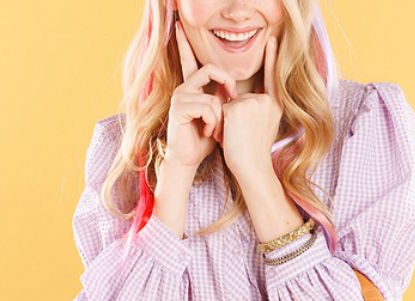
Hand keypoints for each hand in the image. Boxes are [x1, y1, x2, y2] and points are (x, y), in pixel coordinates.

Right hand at [161, 20, 236, 173]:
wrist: (187, 159)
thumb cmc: (202, 140)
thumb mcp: (217, 116)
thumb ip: (223, 101)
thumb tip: (235, 92)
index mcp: (191, 87)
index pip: (189, 60)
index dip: (184, 43)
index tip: (179, 27)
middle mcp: (184, 88)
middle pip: (211, 69)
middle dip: (228, 84)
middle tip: (233, 100)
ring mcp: (180, 97)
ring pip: (213, 97)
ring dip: (220, 117)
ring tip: (215, 130)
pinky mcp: (179, 108)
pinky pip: (208, 107)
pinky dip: (213, 123)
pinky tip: (207, 132)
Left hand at [221, 35, 282, 179]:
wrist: (252, 168)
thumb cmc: (254, 153)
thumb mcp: (264, 126)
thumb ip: (258, 107)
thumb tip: (242, 95)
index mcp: (274, 104)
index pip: (273, 77)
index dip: (272, 58)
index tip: (273, 41)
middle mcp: (266, 100)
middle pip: (241, 96)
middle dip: (235, 115)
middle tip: (243, 136)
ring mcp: (252, 101)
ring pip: (230, 103)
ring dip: (227, 120)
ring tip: (236, 138)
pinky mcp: (237, 107)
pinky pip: (221, 109)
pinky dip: (220, 123)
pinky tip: (229, 135)